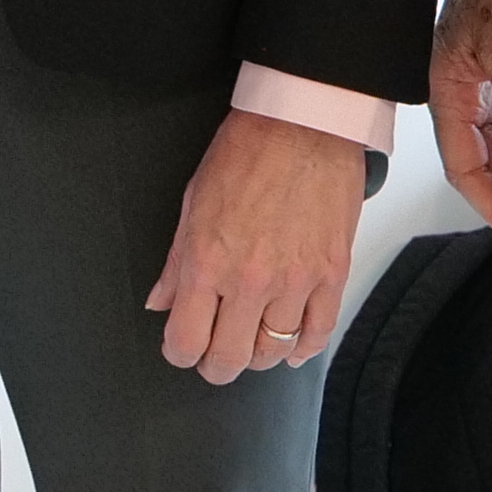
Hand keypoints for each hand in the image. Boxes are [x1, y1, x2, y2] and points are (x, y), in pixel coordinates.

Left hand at [147, 107, 371, 382]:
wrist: (303, 125)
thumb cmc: (247, 152)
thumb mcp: (191, 202)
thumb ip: (174, 261)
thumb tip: (160, 300)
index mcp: (207, 262)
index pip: (186, 341)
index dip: (180, 353)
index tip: (182, 347)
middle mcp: (249, 280)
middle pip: (229, 359)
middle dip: (216, 366)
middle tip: (214, 357)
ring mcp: (295, 282)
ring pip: (274, 352)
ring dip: (258, 355)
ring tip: (251, 343)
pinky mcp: (331, 275)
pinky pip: (318, 333)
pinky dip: (302, 348)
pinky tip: (291, 345)